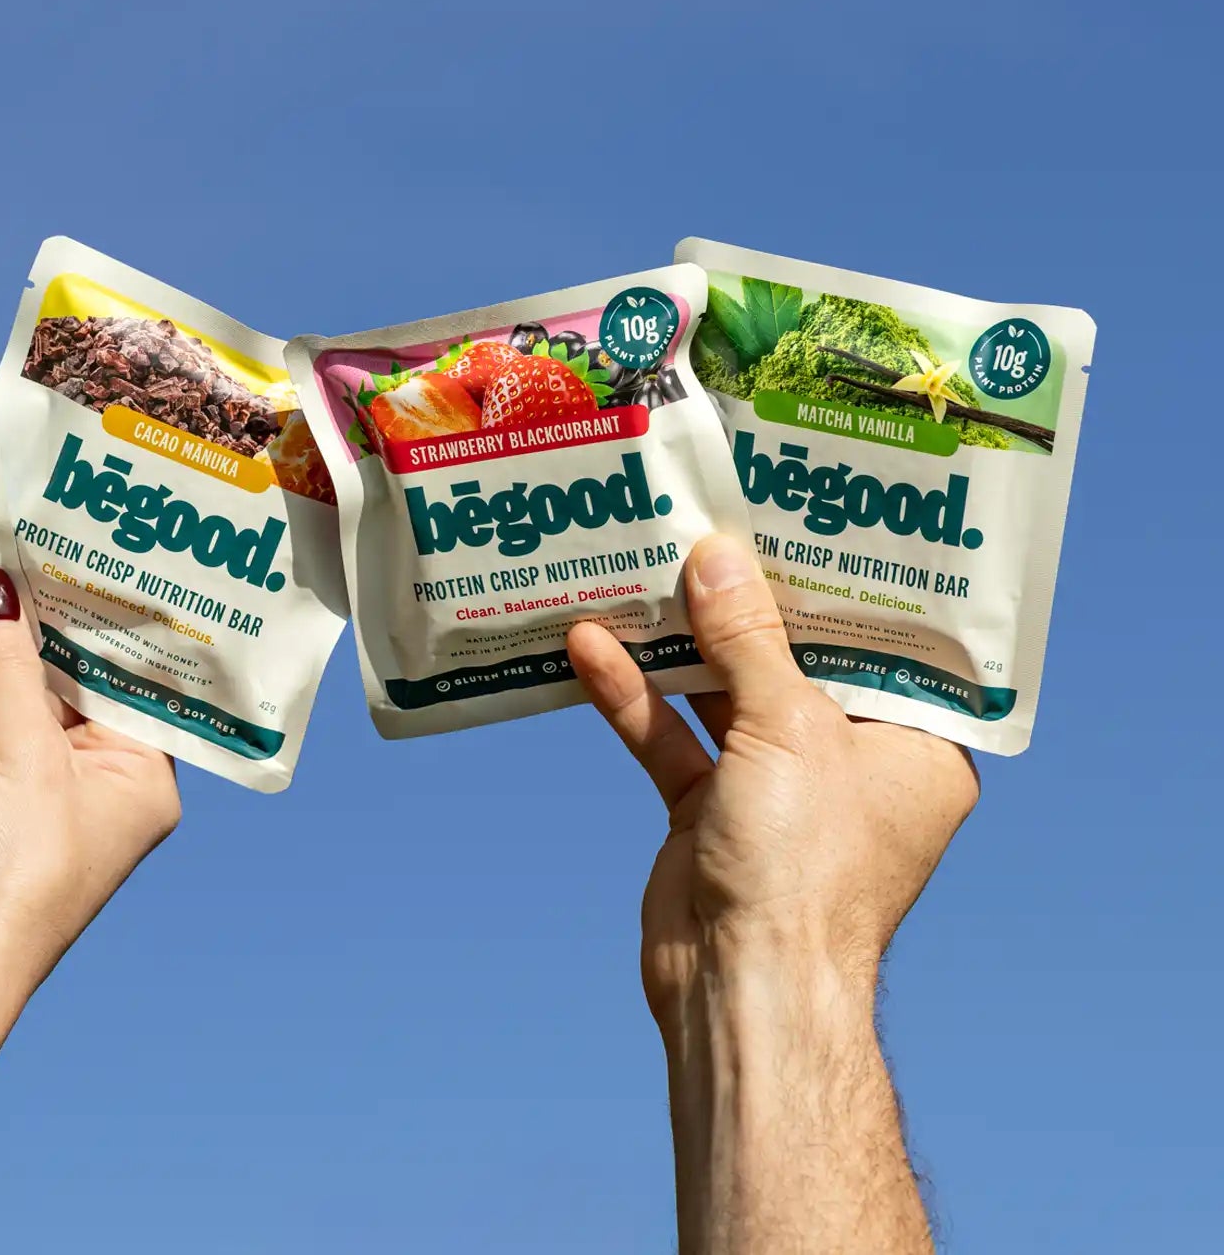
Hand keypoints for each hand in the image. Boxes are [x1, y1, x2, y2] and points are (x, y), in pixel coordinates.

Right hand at [0, 565, 181, 999]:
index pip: (119, 678)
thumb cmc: (14, 874)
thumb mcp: (25, 756)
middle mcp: (72, 781)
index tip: (68, 546)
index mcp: (131, 777)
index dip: (92, 616)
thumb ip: (8, 666)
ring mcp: (3, 791)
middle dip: (9, 624)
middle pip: (42, 681)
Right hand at [569, 533, 975, 1254]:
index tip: (806, 517)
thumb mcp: (787, 730)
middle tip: (712, 520)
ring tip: (637, 565)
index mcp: (913, 749)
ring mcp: (777, 792)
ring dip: (679, 644)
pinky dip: (636, 698)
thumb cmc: (804, 868)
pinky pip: (672, 741)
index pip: (885, 646)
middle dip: (748, 602)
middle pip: (796, 662)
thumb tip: (717, 558)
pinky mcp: (709, 815)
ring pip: (725, 696)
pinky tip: (591, 645)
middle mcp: (852, 766)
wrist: (740, 986)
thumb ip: (749, 641)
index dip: (845, 584)